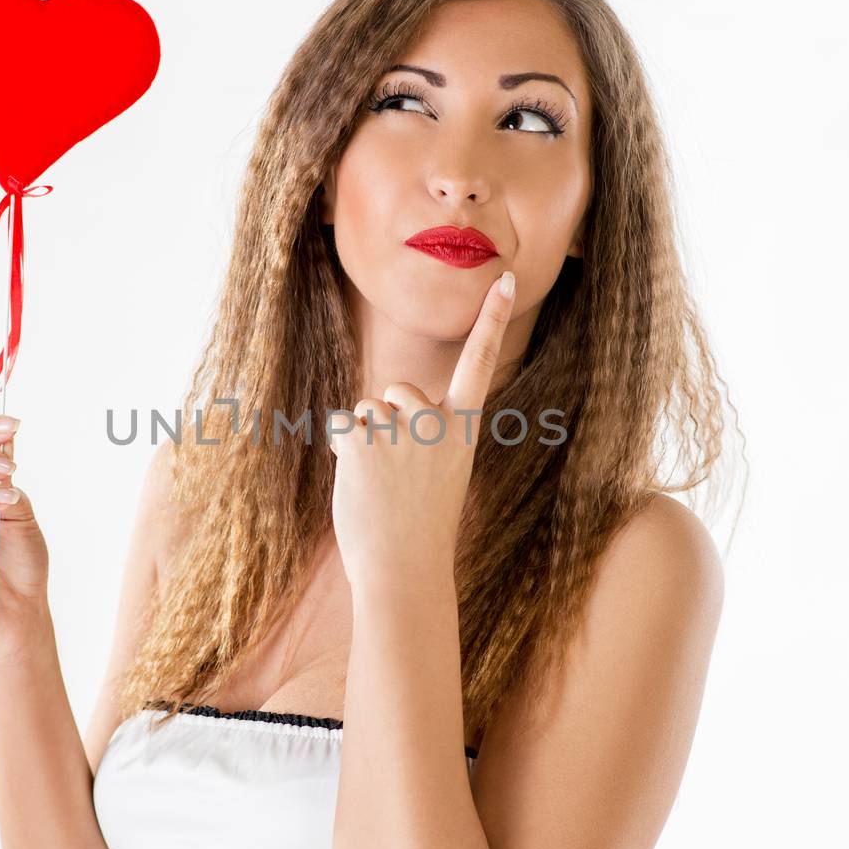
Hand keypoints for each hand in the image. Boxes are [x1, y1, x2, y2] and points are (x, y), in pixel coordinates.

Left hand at [329, 271, 516, 589]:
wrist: (404, 571)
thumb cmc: (420, 528)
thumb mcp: (438, 473)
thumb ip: (424, 434)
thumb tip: (379, 410)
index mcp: (463, 428)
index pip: (480, 362)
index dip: (491, 318)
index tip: (507, 276)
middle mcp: (434, 420)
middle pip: (398, 393)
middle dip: (390, 421)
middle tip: (401, 475)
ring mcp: (397, 428)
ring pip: (367, 412)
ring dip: (365, 442)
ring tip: (382, 486)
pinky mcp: (358, 438)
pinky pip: (341, 425)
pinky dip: (341, 450)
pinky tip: (360, 482)